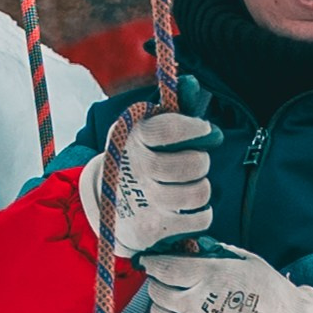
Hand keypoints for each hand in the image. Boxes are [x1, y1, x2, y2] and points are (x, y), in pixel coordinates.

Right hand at [80, 108, 215, 258]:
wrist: (107, 200)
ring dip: (202, 189)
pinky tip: (190, 208)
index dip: (196, 129)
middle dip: (201, 162)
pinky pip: (200, 219)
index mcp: (134, 135)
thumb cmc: (139, 156)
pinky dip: (202, 213)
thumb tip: (193, 84)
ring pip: (198, 193)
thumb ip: (174, 107)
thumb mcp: (147, 126)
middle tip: (194, 163)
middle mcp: (137, 167)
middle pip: (193, 164)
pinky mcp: (153, 227)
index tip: (205, 130)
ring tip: (191, 185)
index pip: (171, 129)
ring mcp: (144, 200)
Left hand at [142, 247, 312, 312]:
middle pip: (156, 289)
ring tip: (181, 305)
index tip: (153, 262)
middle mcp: (195, 303)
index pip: (164, 267)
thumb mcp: (250, 264)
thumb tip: (196, 247)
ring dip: (163, 307)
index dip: (155, 262)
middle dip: (160, 283)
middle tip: (171, 282)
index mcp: (210, 276)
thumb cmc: (276, 302)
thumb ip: (219, 253)